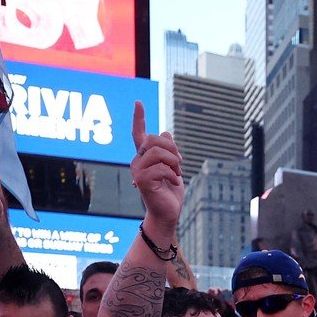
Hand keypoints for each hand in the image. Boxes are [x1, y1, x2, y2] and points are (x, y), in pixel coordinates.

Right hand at [129, 101, 184, 236]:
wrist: (168, 213)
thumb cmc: (170, 192)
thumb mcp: (174, 168)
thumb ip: (169, 152)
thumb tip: (165, 132)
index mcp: (144, 157)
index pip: (138, 134)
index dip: (139, 118)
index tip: (138, 102)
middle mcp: (137, 161)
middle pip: (154, 140)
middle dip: (172, 149)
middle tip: (180, 164)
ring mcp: (137, 171)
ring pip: (158, 152)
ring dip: (173, 162)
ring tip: (177, 173)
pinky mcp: (141, 180)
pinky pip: (161, 168)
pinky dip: (173, 175)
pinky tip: (174, 182)